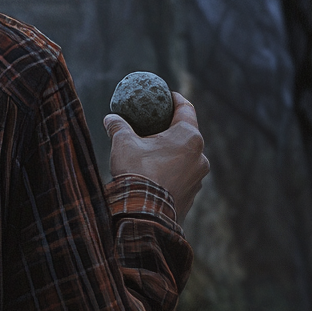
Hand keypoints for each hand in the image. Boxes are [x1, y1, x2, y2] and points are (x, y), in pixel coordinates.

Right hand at [103, 92, 209, 222]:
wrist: (145, 214)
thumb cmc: (137, 172)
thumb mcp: (123, 143)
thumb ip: (118, 126)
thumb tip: (111, 119)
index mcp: (188, 137)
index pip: (186, 108)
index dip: (175, 99)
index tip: (166, 96)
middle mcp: (200, 156)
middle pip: (186, 134)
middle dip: (170, 129)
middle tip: (152, 126)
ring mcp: (198, 177)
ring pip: (185, 157)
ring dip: (171, 153)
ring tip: (151, 153)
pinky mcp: (192, 195)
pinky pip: (182, 175)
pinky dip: (170, 171)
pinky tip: (153, 174)